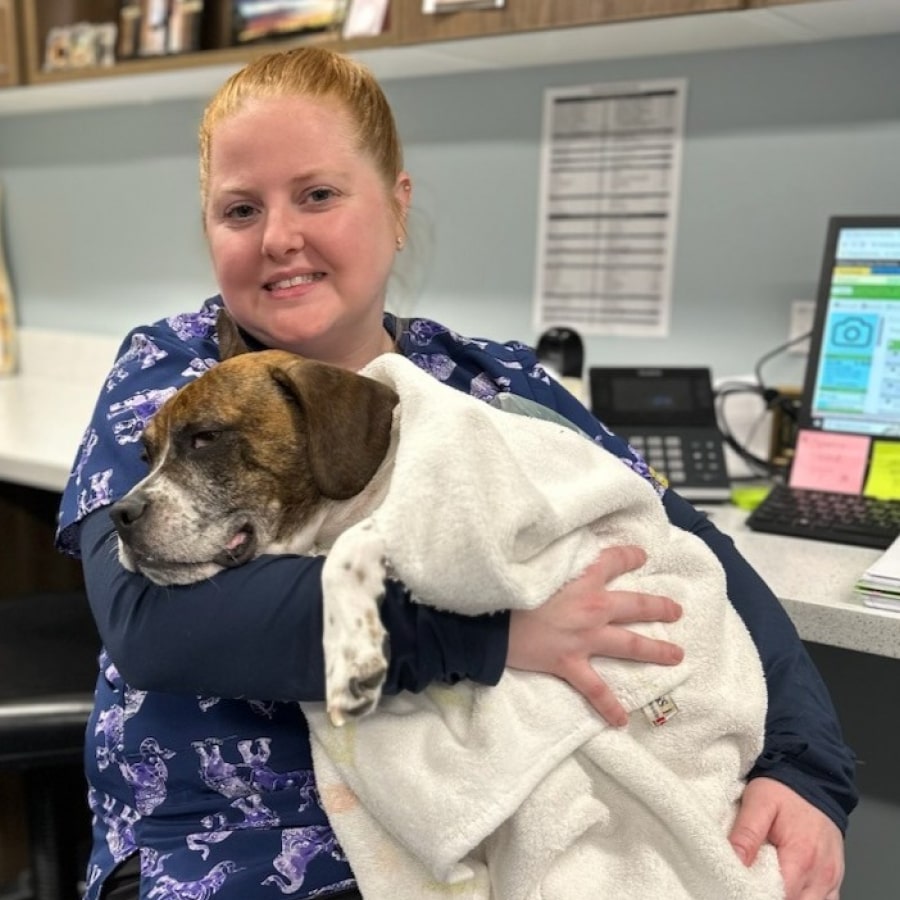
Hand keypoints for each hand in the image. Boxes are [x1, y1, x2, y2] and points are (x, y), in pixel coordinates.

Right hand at [507, 544, 683, 725]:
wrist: (488, 619)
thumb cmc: (509, 585)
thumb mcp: (537, 561)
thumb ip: (558, 558)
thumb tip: (567, 550)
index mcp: (583, 578)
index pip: (614, 561)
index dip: (630, 556)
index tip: (641, 555)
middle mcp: (592, 607)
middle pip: (635, 606)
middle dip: (659, 608)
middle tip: (677, 611)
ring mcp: (584, 639)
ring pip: (629, 646)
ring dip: (655, 651)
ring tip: (677, 655)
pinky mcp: (569, 663)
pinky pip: (595, 689)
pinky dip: (608, 706)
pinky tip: (622, 721)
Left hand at [729, 777, 843, 899]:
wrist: (813, 777)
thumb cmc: (784, 790)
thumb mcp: (758, 803)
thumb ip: (746, 834)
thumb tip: (734, 861)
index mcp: (801, 856)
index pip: (779, 896)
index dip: (757, 894)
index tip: (741, 884)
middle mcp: (821, 873)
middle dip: (771, 897)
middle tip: (751, 881)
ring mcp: (831, 877)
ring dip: (789, 897)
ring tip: (768, 882)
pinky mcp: (835, 877)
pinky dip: (806, 898)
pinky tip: (789, 887)